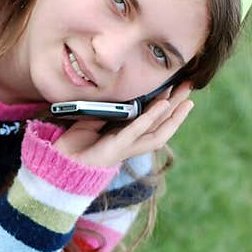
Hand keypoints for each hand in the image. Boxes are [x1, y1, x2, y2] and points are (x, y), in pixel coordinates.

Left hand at [54, 81, 194, 169]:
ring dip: (173, 115)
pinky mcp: (115, 148)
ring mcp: (125, 147)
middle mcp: (131, 144)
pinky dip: (150, 117)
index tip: (178, 88)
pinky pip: (136, 131)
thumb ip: (109, 110)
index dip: (169, 107)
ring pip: (157, 132)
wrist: (60, 164)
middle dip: (178, 108)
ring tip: (185, 98)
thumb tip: (121, 94)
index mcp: (127, 137)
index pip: (154, 122)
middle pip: (162, 126)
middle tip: (190, 87)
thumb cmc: (75, 144)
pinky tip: (161, 105)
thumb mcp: (94, 120)